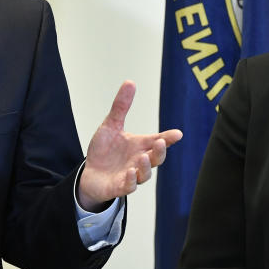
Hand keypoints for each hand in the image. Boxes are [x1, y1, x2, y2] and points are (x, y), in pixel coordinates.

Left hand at [77, 80, 182, 210]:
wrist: (90, 173)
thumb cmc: (105, 150)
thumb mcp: (111, 125)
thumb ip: (121, 106)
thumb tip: (130, 82)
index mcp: (140, 146)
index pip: (157, 141)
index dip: (168, 138)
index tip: (177, 134)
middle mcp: (139, 161)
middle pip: (156, 158)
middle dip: (160, 151)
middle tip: (161, 141)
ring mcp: (131, 175)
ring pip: (144, 174)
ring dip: (146, 166)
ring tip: (144, 156)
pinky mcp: (119, 187)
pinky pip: (129, 186)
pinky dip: (131, 180)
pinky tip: (130, 172)